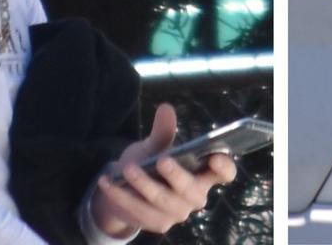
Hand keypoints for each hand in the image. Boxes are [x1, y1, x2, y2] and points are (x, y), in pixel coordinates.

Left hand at [90, 103, 237, 235]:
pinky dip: (123, 196)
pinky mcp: (158, 223)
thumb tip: (166, 108)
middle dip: (177, 176)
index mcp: (203, 174)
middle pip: (193, 191)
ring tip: (126, 168)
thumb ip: (162, 132)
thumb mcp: (155, 146)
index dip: (224, 167)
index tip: (215, 156)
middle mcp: (195, 195)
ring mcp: (178, 212)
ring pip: (164, 202)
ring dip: (144, 185)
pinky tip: (107, 182)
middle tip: (161, 160)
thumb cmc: (149, 164)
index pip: (224, 173)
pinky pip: (141, 212)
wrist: (126, 190)